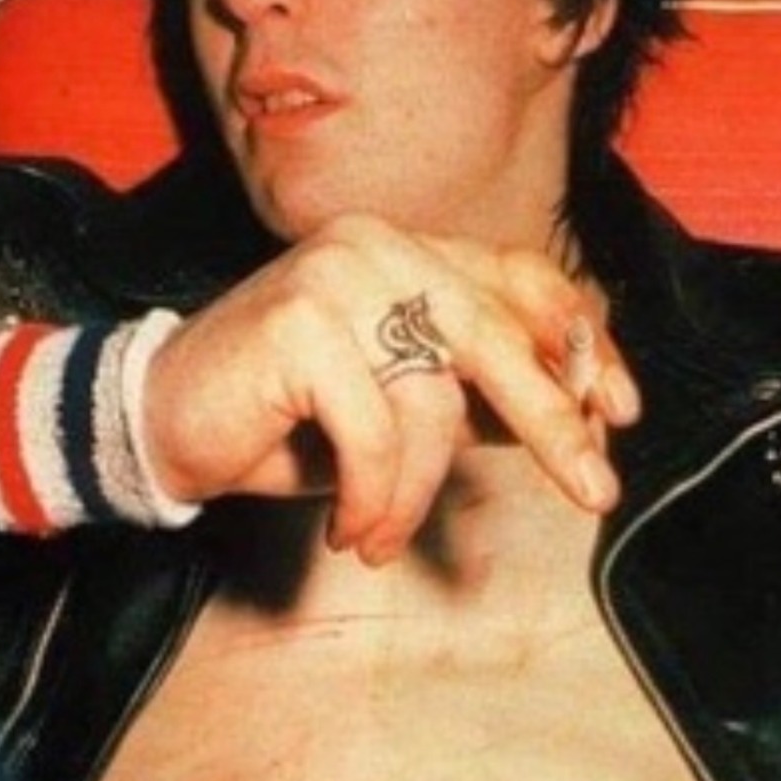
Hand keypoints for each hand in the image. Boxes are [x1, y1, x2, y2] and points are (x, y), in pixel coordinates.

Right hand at [140, 214, 639, 563]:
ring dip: (418, 491)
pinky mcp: (299, 322)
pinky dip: (377, 498)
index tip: (619, 410)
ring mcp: (337, 276)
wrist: (161, 419)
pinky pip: (378, 431)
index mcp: (410, 250)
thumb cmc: (290, 417)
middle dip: (553, 418)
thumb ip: (480, 396)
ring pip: (436, 396)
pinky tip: (351, 530)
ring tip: (379, 534)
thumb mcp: (402, 407)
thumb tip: (582, 416)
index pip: (522, 279)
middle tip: (595, 488)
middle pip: (498, 331)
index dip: (579, 342)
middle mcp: (380, 246)